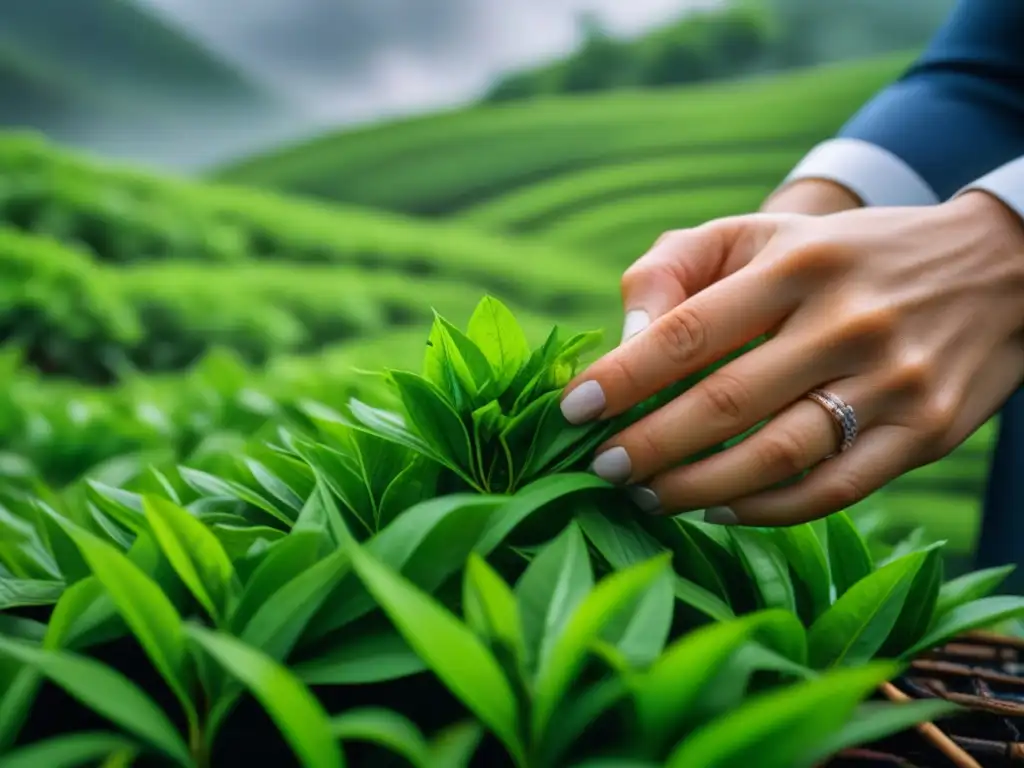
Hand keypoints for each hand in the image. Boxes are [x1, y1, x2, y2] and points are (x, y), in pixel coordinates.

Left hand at [560, 191, 1023, 525]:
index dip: (622, 375)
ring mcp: (892, 383)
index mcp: (797, 264)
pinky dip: (767, 511)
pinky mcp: (926, 434)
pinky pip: (832, 490)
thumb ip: (678, 265)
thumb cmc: (842, 256)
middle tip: (601, 467)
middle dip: (647, 446)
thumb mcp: (762, 231)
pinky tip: (720, 510)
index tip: (573, 410)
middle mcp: (846, 323)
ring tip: (648, 495)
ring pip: (775, 457)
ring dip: (696, 488)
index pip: (689, 329)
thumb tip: (625, 337)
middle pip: (723, 404)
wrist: (994, 269)